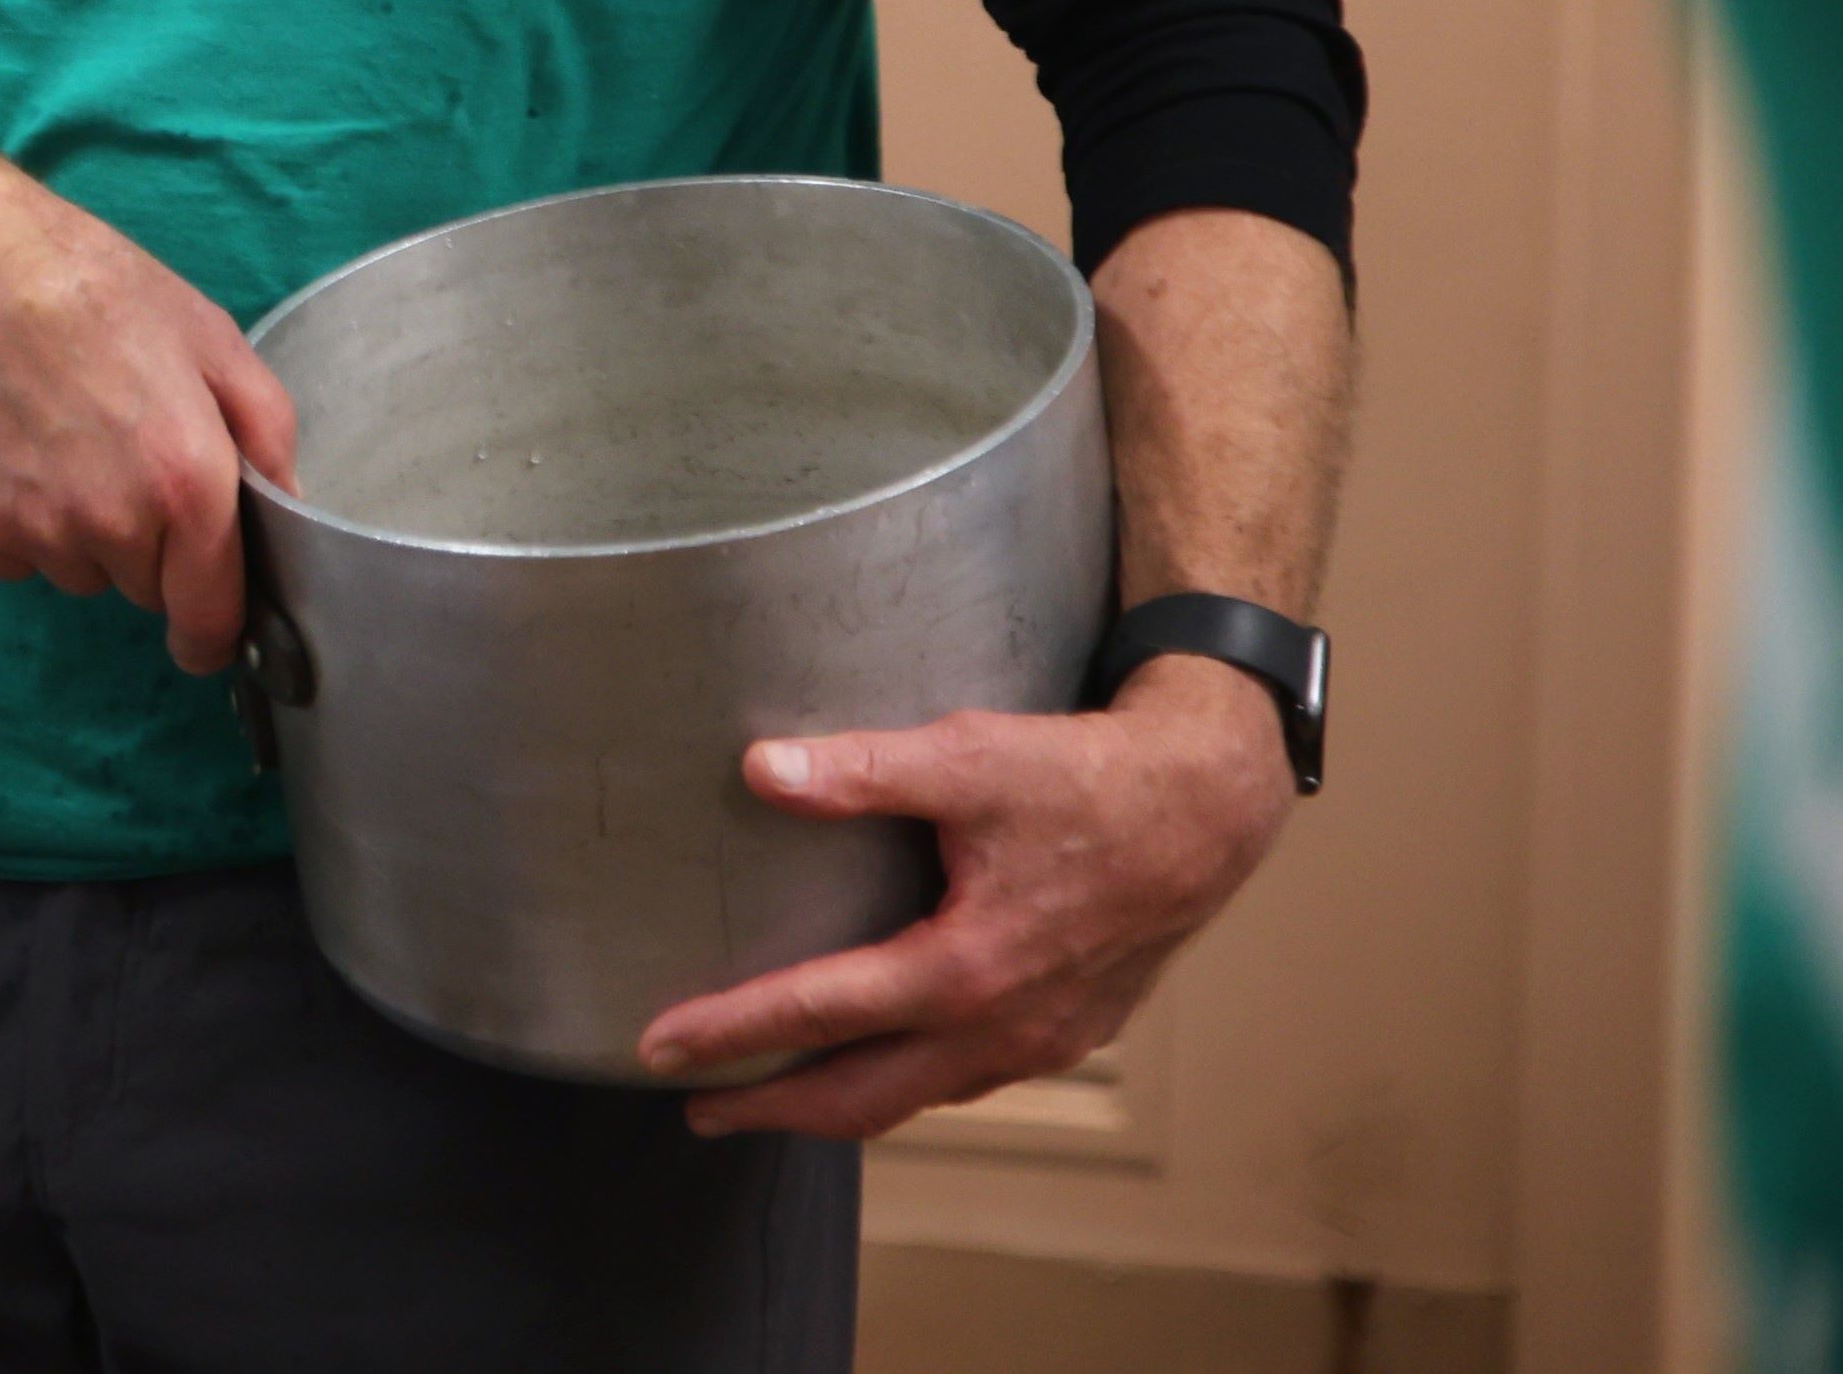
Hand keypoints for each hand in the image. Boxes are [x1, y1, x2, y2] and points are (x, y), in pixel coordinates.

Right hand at [0, 144, 297, 673]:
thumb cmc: (97, 290)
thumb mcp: (212, 339)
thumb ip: (266, 434)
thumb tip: (287, 510)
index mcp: (186, 483)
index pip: (210, 615)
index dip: (215, 632)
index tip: (207, 632)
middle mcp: (111, 523)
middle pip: (144, 590)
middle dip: (147, 549)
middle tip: (124, 459)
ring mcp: (34, 529)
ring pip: (78, 573)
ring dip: (82, 534)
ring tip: (64, 442)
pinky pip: (16, 557)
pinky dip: (20, 521)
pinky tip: (15, 450)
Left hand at [638, 654, 1296, 1134]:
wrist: (1207, 808)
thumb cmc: (1088, 778)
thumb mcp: (969, 759)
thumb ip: (861, 770)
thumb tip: (761, 769)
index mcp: (967, 969)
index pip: (821, 1014)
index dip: (732, 1031)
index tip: (659, 1045)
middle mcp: (1004, 1027)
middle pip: (863, 1097)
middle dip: (772, 1107)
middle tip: (697, 1105)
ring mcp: (1042, 1041)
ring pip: (919, 1096)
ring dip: (840, 1101)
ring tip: (772, 1091)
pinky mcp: (1068, 1032)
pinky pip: (967, 1078)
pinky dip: (907, 1080)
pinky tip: (879, 1055)